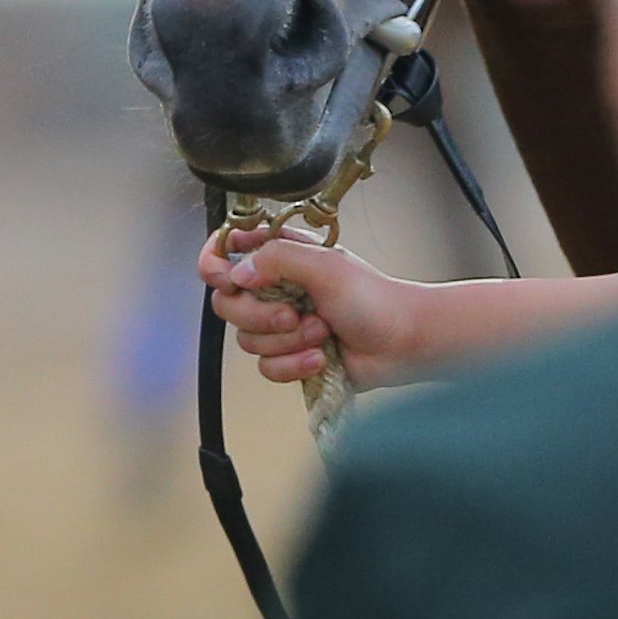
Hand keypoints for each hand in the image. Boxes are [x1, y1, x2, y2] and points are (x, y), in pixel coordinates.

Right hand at [201, 226, 424, 389]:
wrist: (402, 343)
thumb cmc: (374, 299)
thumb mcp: (324, 266)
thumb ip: (276, 258)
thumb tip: (238, 274)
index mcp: (281, 256)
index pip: (227, 251)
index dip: (216, 265)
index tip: (227, 278)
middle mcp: (276, 288)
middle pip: (227, 304)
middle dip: (259, 315)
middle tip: (295, 314)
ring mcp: (281, 324)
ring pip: (247, 340)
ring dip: (287, 342)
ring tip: (322, 333)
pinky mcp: (290, 356)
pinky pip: (266, 367)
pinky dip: (293, 365)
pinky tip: (320, 358)